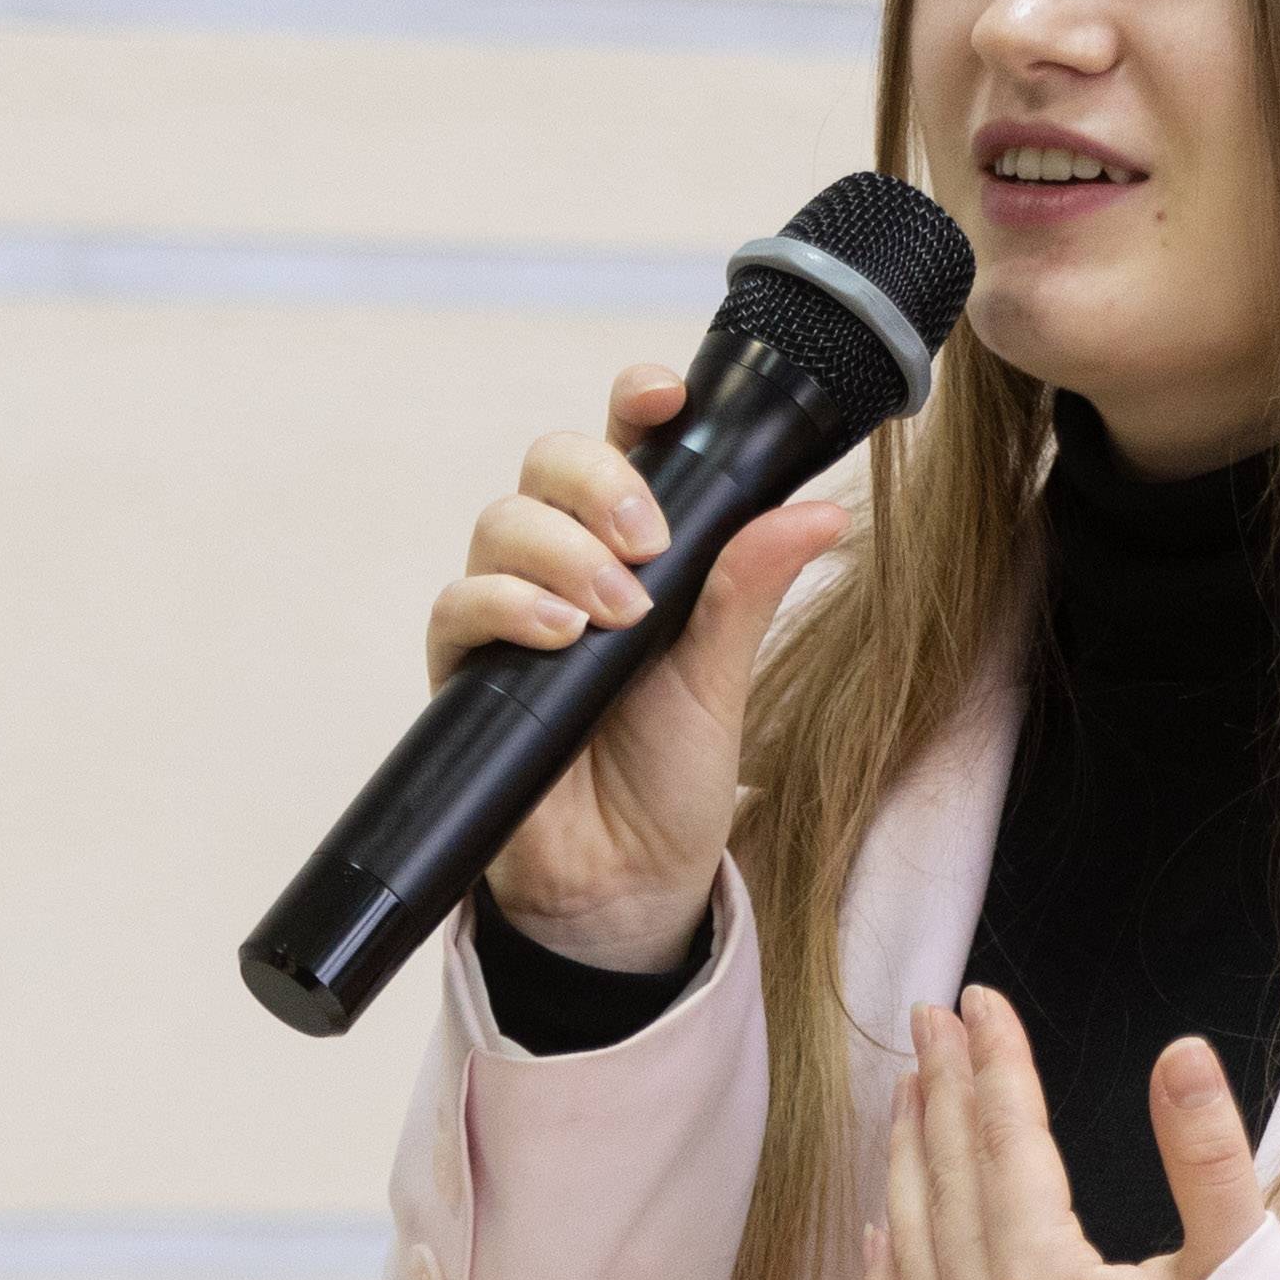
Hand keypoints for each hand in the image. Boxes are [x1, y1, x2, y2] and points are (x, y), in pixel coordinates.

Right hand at [424, 361, 851, 972]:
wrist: (628, 887)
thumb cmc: (675, 777)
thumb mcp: (723, 677)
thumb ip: (748, 588)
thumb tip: (821, 510)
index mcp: (638, 548)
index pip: (625, 444)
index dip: (635, 400)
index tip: (665, 393)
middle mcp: (566, 565)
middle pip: (548, 464)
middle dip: (597, 481)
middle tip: (649, 541)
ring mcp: (511, 613)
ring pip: (501, 523)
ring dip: (561, 550)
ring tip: (617, 612)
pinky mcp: (467, 671)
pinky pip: (458, 605)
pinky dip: (506, 605)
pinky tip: (558, 634)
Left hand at [860, 986, 1269, 1279]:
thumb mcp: (1240, 1279)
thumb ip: (1209, 1157)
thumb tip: (1179, 1053)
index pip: (1005, 1139)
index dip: (995, 1062)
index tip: (982, 1000)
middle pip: (948, 1175)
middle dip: (941, 1086)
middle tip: (932, 1016)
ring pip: (911, 1238)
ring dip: (908, 1156)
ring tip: (909, 1090)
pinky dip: (886, 1262)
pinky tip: (883, 1222)